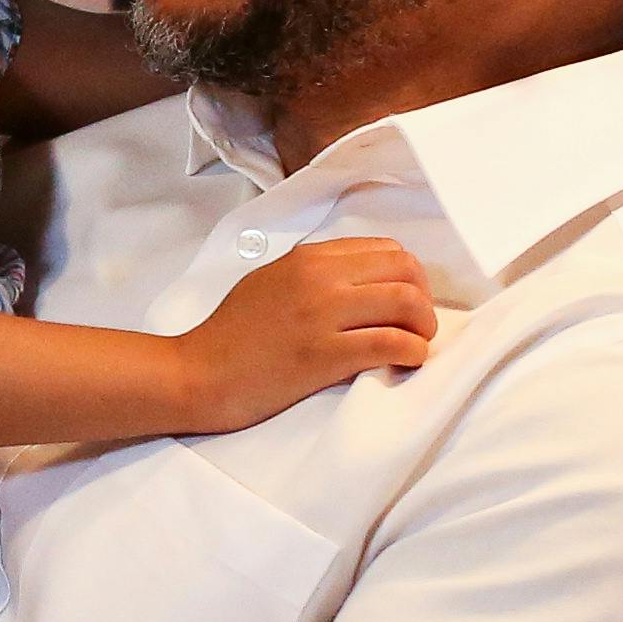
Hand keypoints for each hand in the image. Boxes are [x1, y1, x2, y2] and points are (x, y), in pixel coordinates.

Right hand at [169, 231, 441, 431]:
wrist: (198, 372)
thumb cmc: (230, 333)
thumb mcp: (269, 281)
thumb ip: (312, 273)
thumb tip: (359, 280)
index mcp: (307, 257)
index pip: (384, 249)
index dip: (409, 274)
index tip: (409, 297)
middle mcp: (319, 278)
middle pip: (404, 270)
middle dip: (424, 297)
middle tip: (420, 323)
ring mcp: (322, 315)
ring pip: (404, 303)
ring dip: (423, 325)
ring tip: (417, 343)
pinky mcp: (324, 355)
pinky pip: (389, 343)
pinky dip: (412, 351)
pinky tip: (409, 360)